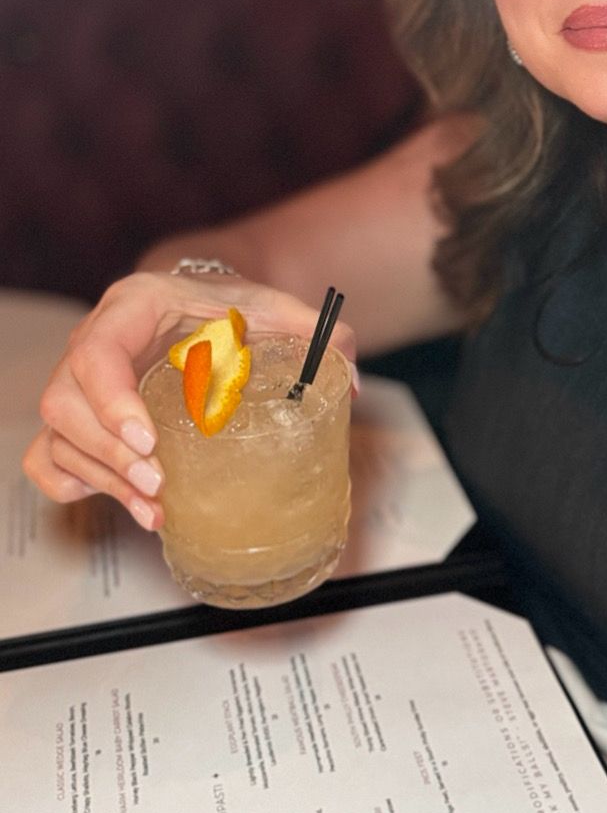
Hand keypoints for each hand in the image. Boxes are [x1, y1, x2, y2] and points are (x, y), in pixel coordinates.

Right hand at [22, 272, 356, 530]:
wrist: (203, 305)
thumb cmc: (230, 306)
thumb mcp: (272, 306)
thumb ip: (315, 334)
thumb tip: (351, 381)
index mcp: (132, 307)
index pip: (94, 352)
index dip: (110, 400)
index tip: (147, 441)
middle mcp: (93, 344)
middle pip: (64, 405)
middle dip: (106, 454)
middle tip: (158, 485)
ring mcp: (80, 386)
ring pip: (56, 438)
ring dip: (101, 480)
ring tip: (154, 508)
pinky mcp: (81, 421)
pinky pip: (48, 459)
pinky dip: (77, 487)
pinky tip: (127, 504)